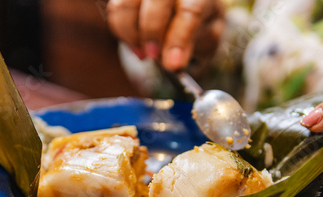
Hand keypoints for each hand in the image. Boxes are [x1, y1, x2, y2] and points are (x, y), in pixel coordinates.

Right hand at [106, 0, 224, 71]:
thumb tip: (173, 64)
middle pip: (156, 1)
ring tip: (144, 54)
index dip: (179, 38)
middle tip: (153, 56)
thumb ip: (191, 47)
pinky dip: (122, 33)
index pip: (189, 11)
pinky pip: (116, 11)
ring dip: (132, 35)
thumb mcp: (206, 37)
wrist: (189, 7)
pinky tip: (137, 45)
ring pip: (128, 5)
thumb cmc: (200, 23)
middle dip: (151, 32)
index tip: (173, 64)